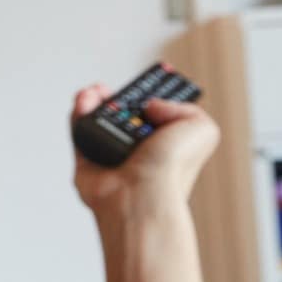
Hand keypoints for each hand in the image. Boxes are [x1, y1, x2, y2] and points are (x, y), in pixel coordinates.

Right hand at [71, 84, 219, 217]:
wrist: (141, 193)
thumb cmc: (172, 168)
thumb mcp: (202, 128)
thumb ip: (184, 107)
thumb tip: (151, 106)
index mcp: (165, 146)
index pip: (156, 118)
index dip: (150, 99)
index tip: (146, 87)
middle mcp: (138, 152)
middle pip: (123, 115)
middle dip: (118, 98)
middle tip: (120, 92)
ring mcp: (111, 156)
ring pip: (98, 120)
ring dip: (95, 100)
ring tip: (97, 92)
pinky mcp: (86, 162)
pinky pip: (79, 131)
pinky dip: (78, 113)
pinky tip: (85, 100)